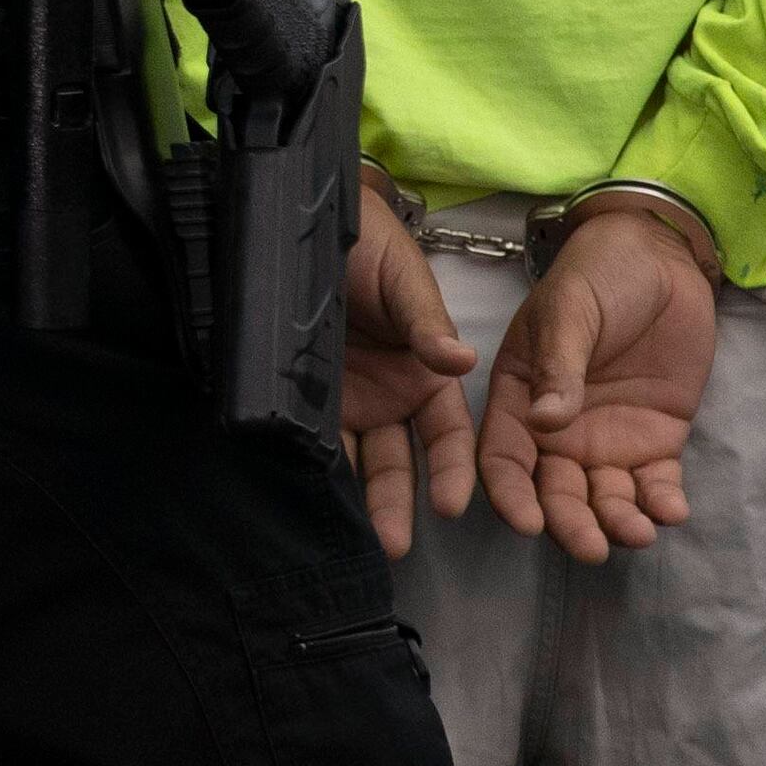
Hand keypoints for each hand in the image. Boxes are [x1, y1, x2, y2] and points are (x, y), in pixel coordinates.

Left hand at [339, 181, 477, 557]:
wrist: (306, 220)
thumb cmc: (370, 244)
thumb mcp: (404, 281)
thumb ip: (427, 324)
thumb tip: (461, 361)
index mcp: (426, 374)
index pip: (448, 434)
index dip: (453, 468)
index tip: (452, 503)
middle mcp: (390, 397)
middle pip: (398, 461)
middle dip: (397, 503)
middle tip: (394, 545)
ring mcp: (346, 400)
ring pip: (354, 462)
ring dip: (358, 500)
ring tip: (358, 540)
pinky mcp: (304, 397)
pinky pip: (311, 440)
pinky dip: (311, 469)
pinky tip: (310, 499)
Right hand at [480, 197, 719, 559]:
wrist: (663, 260)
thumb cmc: (598, 275)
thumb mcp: (570, 311)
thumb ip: (558, 366)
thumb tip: (548, 423)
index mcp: (520, 397)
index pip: (504, 457)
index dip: (510, 494)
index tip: (528, 522)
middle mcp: (557, 430)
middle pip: (555, 491)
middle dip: (571, 524)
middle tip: (591, 547)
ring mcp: (607, 439)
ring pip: (605, 498)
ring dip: (617, 522)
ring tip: (638, 533)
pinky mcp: (655, 441)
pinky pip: (654, 485)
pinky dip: (661, 504)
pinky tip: (671, 511)